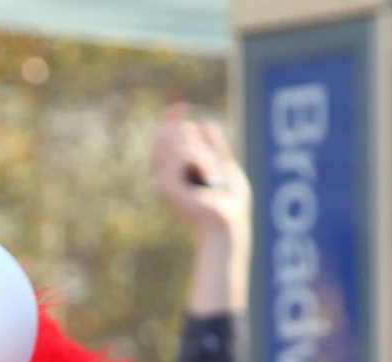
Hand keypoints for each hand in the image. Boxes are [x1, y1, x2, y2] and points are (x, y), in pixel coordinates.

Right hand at [152, 106, 250, 243]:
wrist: (229, 224)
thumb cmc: (230, 203)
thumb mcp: (225, 165)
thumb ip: (214, 145)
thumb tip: (202, 122)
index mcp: (175, 170)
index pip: (162, 135)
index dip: (169, 118)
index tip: (182, 108)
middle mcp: (164, 174)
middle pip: (168, 132)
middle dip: (194, 139)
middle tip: (212, 166)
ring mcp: (163, 180)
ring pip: (179, 139)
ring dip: (204, 153)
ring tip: (213, 177)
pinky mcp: (166, 186)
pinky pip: (184, 152)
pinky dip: (203, 161)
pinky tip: (209, 179)